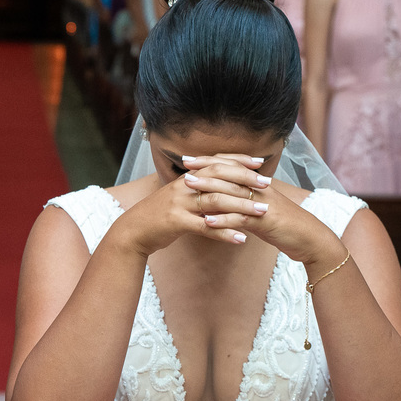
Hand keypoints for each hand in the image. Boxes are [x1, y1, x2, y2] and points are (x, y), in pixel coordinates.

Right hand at [111, 154, 268, 257]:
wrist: (132, 231)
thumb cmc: (158, 215)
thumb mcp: (178, 196)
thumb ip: (198, 189)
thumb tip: (220, 184)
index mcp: (186, 178)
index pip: (216, 162)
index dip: (238, 161)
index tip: (260, 163)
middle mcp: (184, 186)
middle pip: (219, 176)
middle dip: (245, 180)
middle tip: (267, 184)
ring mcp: (179, 203)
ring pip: (216, 201)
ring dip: (241, 206)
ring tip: (262, 211)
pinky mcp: (176, 222)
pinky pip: (205, 227)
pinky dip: (225, 233)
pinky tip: (241, 239)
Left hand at [181, 156, 342, 265]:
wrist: (309, 238)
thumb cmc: (283, 224)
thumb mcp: (261, 207)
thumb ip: (243, 199)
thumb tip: (222, 194)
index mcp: (257, 183)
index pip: (230, 166)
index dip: (209, 161)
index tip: (188, 160)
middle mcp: (260, 189)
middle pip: (229, 175)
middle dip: (205, 171)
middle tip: (184, 170)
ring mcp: (263, 203)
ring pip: (232, 193)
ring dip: (208, 190)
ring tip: (188, 190)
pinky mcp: (265, 221)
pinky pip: (241, 219)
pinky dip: (223, 220)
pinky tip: (207, 222)